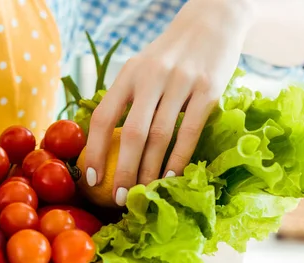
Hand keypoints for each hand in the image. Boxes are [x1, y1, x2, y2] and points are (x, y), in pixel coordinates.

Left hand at [84, 0, 255, 205]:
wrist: (212, 22)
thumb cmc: (170, 55)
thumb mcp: (140, 67)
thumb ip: (126, 98)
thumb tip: (106, 145)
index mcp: (128, 73)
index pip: (102, 117)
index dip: (94, 151)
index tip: (91, 180)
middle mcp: (151, 77)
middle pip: (131, 133)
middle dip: (122, 171)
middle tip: (119, 199)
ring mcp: (181, 83)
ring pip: (160, 136)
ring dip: (150, 170)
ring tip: (144, 193)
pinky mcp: (208, 90)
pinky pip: (190, 131)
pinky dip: (178, 158)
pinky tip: (171, 177)